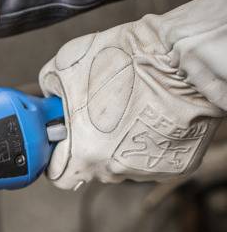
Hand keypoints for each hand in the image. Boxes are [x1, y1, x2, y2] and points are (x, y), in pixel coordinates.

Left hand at [39, 0, 226, 189]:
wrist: (181, 55)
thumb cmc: (125, 60)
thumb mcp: (65, 65)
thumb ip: (50, 90)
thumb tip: (51, 96)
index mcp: (82, 156)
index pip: (59, 176)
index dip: (59, 158)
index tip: (64, 143)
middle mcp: (114, 169)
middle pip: (93, 168)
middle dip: (92, 147)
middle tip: (102, 116)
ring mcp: (147, 170)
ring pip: (124, 164)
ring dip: (123, 144)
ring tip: (134, 110)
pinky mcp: (177, 166)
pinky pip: (154, 158)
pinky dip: (153, 142)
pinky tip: (156, 116)